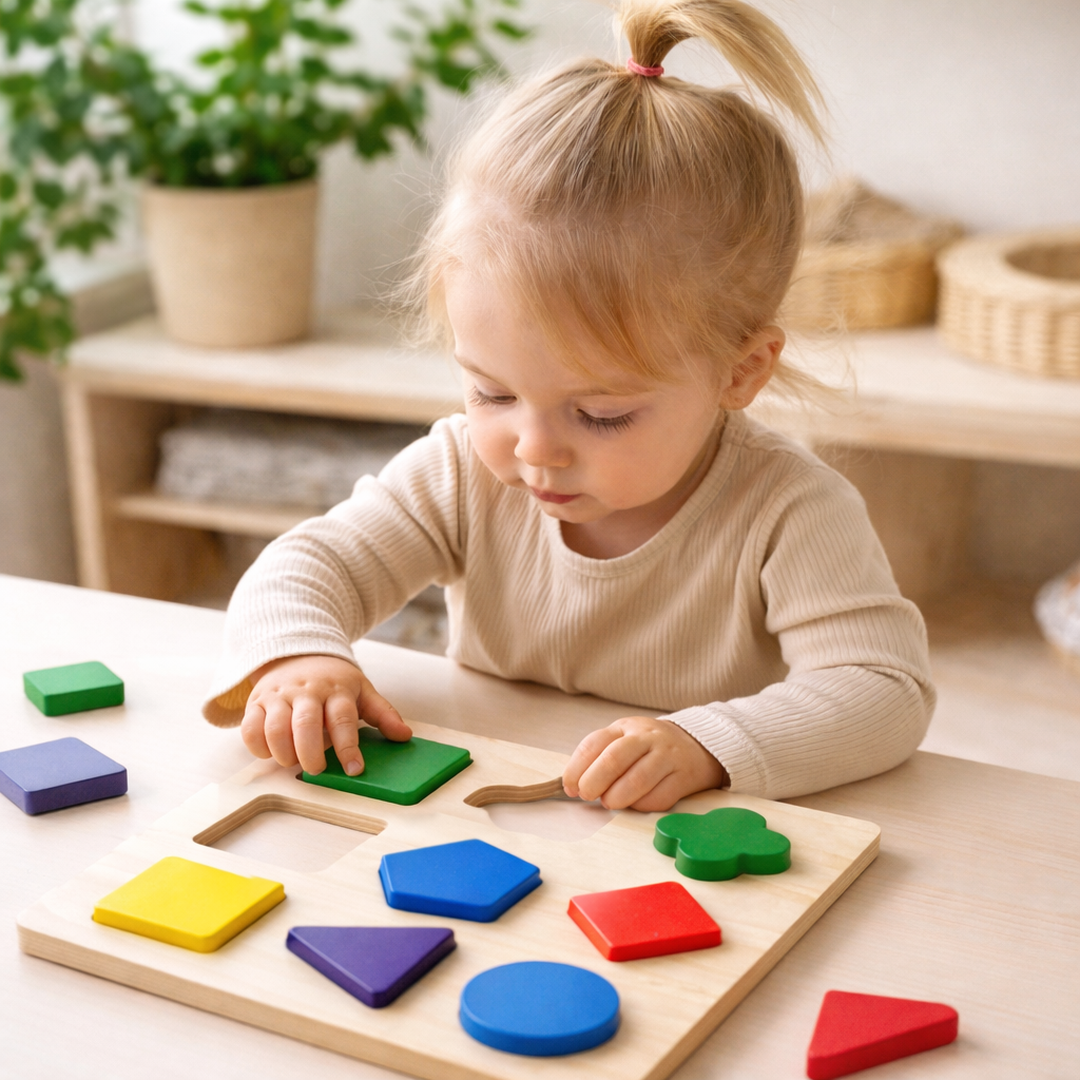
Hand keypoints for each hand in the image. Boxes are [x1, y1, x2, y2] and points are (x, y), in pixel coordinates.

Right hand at [240, 654, 410, 776]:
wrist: (297, 652)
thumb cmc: (333, 679)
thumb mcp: (362, 690)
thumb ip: (383, 714)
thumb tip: (404, 736)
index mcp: (337, 690)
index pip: (343, 720)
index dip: (348, 748)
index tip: (355, 769)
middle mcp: (307, 692)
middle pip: (306, 725)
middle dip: (311, 754)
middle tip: (317, 770)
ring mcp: (279, 696)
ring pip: (275, 728)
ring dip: (284, 753)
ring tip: (294, 762)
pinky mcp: (257, 702)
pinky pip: (250, 728)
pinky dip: (258, 747)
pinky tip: (271, 753)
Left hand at [562, 716, 726, 811]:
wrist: (697, 746)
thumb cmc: (649, 748)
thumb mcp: (625, 739)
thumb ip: (601, 757)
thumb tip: (574, 785)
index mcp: (625, 727)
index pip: (594, 743)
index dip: (577, 767)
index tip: (570, 786)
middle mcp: (647, 738)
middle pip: (614, 759)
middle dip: (594, 781)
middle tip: (587, 795)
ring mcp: (667, 756)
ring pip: (637, 779)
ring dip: (617, 797)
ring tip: (610, 802)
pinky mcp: (683, 778)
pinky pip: (659, 797)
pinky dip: (641, 805)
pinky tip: (635, 804)